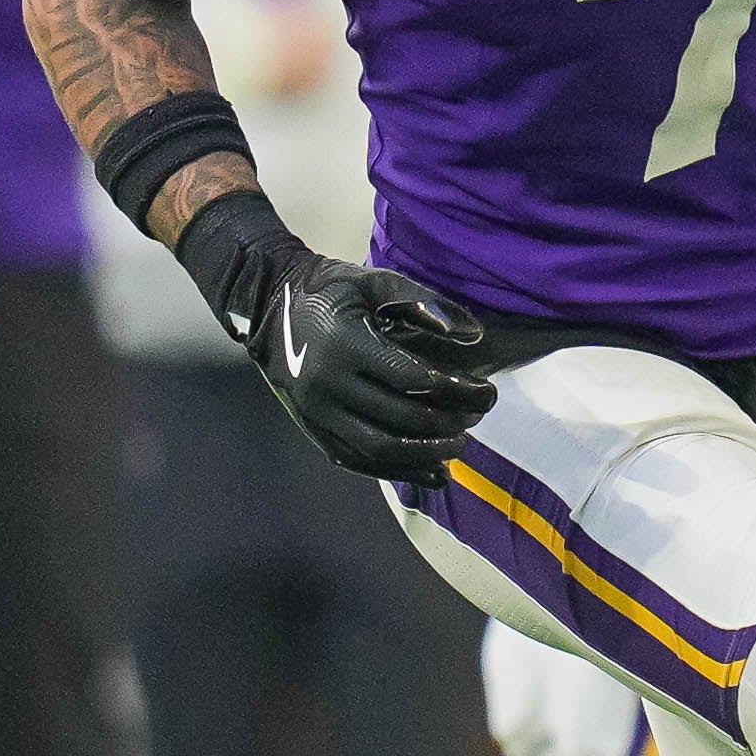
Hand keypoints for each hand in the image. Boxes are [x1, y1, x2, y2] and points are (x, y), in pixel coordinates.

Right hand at [192, 213, 496, 480]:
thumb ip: (427, 303)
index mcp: (345, 345)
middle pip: (400, 417)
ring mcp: (315, 411)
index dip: (458, 391)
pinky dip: (397, 471)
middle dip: (449, 422)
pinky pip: (356, 460)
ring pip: (378, 448)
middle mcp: (326, 384)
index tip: (487, 391)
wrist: (268, 306)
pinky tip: (432, 472)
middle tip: (478, 416)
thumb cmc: (332, 290)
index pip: (413, 379)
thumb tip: (474, 335)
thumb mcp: (377, 282)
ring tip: (459, 444)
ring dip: (426, 453)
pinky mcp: (311, 427)